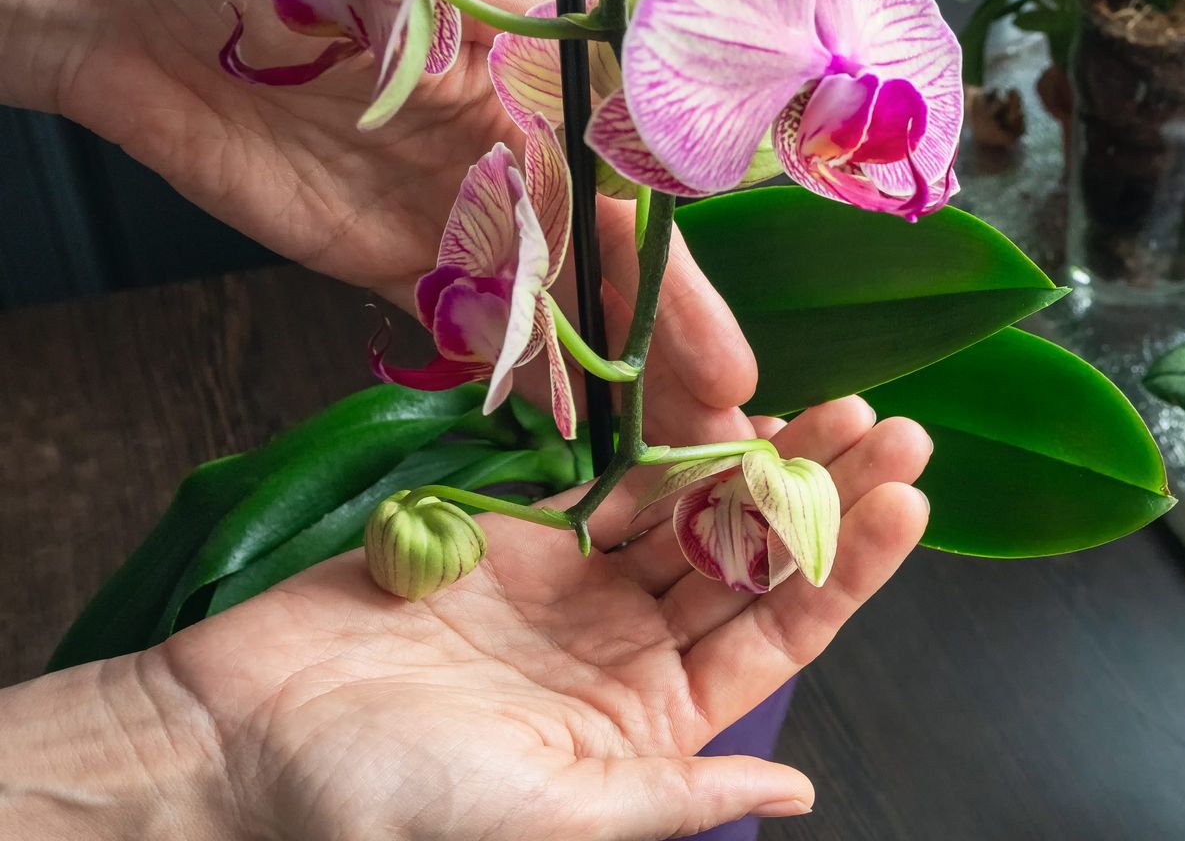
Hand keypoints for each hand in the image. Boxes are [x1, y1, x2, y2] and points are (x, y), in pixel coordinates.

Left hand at [0, 0, 755, 438]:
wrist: (145, 20)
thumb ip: (514, 36)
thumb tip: (637, 65)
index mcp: (537, 85)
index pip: (633, 201)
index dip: (683, 285)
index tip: (726, 362)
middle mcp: (517, 157)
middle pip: (613, 270)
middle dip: (668, 353)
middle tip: (718, 439)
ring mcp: (459, 218)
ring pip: (557, 311)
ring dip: (612, 382)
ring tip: (660, 460)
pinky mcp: (397, 266)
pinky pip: (473, 333)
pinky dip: (521, 383)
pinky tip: (568, 435)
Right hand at [138, 398, 929, 840]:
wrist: (253, 740)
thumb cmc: (397, 801)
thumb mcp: (555, 814)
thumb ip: (674, 792)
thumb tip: (797, 793)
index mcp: (652, 725)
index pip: (775, 635)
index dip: (846, 570)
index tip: (906, 503)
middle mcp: (627, 654)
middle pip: (748, 562)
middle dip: (822, 498)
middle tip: (891, 431)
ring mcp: (575, 592)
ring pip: (690, 515)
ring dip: (758, 464)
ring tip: (831, 409)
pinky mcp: (520, 542)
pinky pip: (609, 488)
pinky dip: (665, 453)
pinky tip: (726, 416)